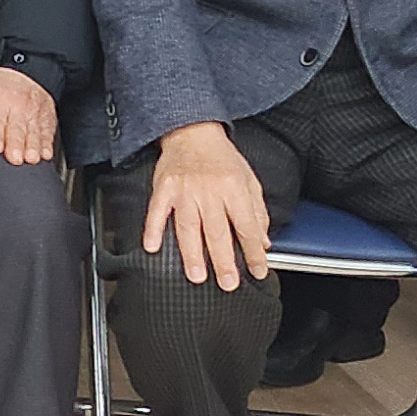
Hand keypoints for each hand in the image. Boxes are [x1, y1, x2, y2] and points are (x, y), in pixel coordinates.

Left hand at [0, 64, 58, 165]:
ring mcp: (35, 110)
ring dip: (33, 146)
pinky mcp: (47, 115)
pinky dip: (47, 144)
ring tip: (30, 160)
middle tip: (14, 160)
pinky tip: (44, 155)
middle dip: (16, 144)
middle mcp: (19, 104)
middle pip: (17, 128)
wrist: (25, 70)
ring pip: (34, 131)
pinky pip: (48, 131)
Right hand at [139, 121, 271, 286]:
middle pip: (217, 231)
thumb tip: (264, 242)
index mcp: (234, 188)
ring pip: (188, 226)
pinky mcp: (164, 188)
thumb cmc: (222, 158)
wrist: (193, 131)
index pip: (247, 226)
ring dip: (192, 253)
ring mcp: (184, 189)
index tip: (259, 270)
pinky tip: (152, 247)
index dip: (254, 251)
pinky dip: (153, 229)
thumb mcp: (249, 180)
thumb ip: (258, 212)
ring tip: (197, 275)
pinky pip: (157, 211)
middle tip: (228, 283)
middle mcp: (209, 190)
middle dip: (224, 261)